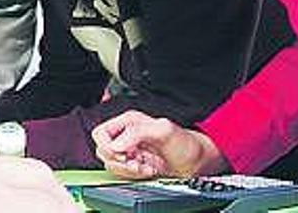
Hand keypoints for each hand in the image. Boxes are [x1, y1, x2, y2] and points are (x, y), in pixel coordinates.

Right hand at [91, 110, 227, 178]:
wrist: (197, 162)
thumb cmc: (185, 143)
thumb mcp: (163, 131)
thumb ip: (136, 133)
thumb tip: (116, 145)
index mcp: (129, 122)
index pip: (100, 133)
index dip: (107, 145)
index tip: (122, 153)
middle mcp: (126, 135)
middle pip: (103, 150)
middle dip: (119, 161)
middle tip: (135, 162)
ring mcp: (130, 151)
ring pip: (111, 164)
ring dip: (128, 169)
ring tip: (144, 167)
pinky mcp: (134, 165)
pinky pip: (122, 173)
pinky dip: (133, 175)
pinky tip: (147, 171)